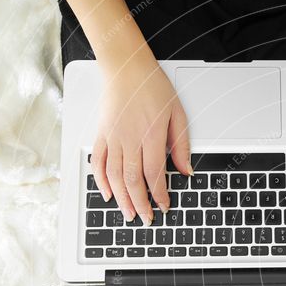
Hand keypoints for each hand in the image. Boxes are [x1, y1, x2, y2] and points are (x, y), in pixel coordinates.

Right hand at [91, 58, 190, 224]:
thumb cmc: (152, 86)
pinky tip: (107, 194)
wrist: (126, 66)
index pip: (155, 174)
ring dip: (122, 198)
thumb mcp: (177, 113)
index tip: (165, 206)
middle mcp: (129, 138)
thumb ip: (181, 144)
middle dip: (140, 204)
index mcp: (151, 134)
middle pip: (133, 180)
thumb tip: (186, 171)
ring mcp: (113, 137)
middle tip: (147, 219)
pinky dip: (101, 181)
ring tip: (129, 214)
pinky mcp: (101, 134)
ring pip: (115, 176)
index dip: (160, 195)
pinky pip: (98, 162)